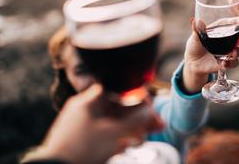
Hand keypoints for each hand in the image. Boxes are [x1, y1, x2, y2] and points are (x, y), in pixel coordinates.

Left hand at [25, 84, 163, 163]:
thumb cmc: (82, 149)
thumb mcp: (113, 133)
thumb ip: (135, 121)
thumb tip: (151, 113)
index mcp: (88, 101)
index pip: (118, 90)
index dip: (136, 97)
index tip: (150, 107)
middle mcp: (86, 111)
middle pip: (119, 109)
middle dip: (139, 118)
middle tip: (156, 126)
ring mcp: (84, 127)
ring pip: (114, 124)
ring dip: (131, 130)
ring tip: (141, 140)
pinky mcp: (84, 142)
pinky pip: (106, 136)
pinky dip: (118, 140)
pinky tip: (126, 147)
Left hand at [182, 18, 238, 93]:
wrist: (192, 62)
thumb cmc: (194, 45)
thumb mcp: (195, 36)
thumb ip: (197, 29)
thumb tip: (194, 20)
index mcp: (222, 28)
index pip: (235, 22)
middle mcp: (229, 39)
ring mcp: (229, 50)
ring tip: (233, 52)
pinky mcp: (227, 62)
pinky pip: (234, 63)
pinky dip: (230, 63)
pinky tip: (224, 63)